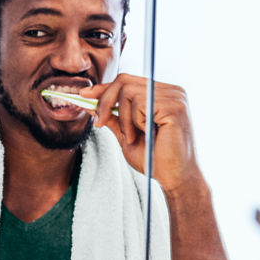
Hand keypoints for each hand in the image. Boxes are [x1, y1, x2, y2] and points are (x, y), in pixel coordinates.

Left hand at [85, 73, 200, 192]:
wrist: (174, 178)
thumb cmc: (154, 159)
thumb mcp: (126, 135)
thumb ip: (112, 118)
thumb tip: (89, 103)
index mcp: (161, 95)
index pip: (127, 81)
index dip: (104, 88)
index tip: (84, 94)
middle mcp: (170, 91)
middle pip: (124, 81)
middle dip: (105, 102)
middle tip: (100, 123)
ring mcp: (174, 97)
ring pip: (129, 92)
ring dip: (123, 119)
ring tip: (132, 137)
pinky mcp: (175, 106)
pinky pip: (141, 103)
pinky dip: (136, 121)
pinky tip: (147, 134)